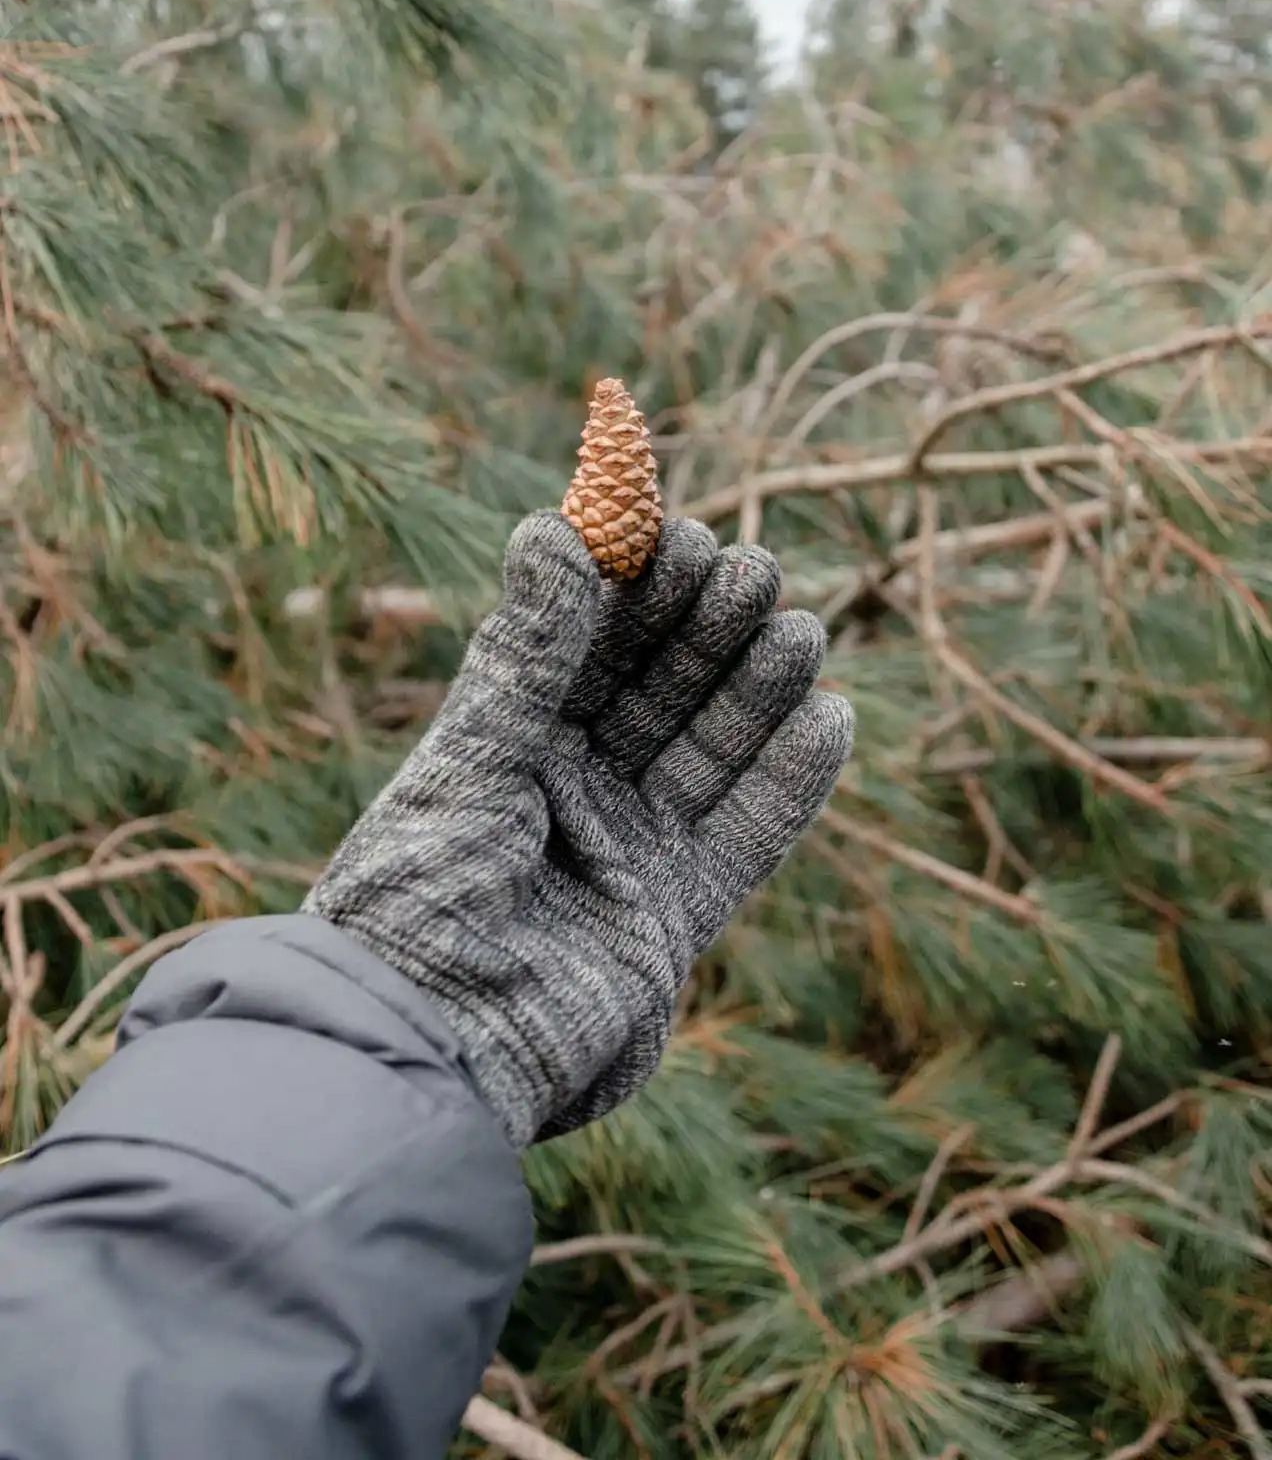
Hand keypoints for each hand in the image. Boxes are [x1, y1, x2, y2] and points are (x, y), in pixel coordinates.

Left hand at [304, 511, 852, 1145]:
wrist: (431, 1049)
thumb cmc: (422, 893)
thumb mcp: (473, 759)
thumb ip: (528, 655)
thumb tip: (555, 525)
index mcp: (508, 744)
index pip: (588, 647)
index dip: (637, 590)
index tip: (683, 532)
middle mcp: (570, 790)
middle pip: (659, 691)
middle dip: (709, 630)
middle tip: (757, 571)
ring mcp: (627, 851)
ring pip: (710, 751)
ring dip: (759, 690)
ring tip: (802, 629)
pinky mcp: (675, 915)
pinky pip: (748, 835)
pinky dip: (790, 781)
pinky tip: (830, 718)